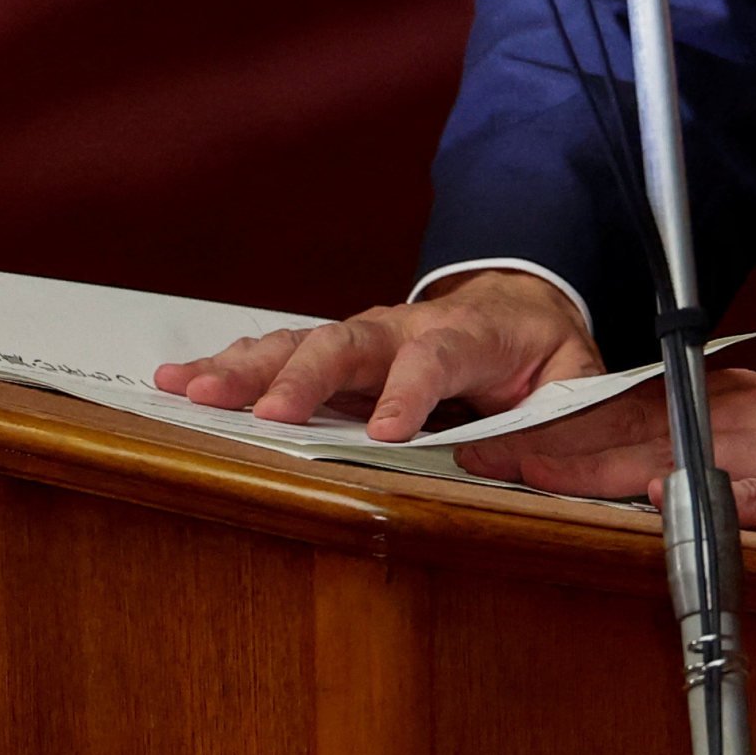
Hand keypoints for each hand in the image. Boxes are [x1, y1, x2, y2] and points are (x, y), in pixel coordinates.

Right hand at [154, 269, 601, 442]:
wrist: (514, 299)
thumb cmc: (538, 347)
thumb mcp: (573, 372)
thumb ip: (560, 412)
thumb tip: (522, 455)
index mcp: (468, 334)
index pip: (436, 357)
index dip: (410, 393)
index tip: (388, 434)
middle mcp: (402, 327)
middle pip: (347, 343)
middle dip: (302, 376)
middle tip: (266, 414)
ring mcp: (362, 337)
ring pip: (299, 343)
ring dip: (245, 368)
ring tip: (192, 390)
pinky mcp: (335, 352)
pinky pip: (278, 353)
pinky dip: (229, 365)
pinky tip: (183, 381)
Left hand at [459, 369, 755, 558]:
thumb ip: (715, 455)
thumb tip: (644, 485)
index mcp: (728, 408)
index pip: (625, 413)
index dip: (558, 426)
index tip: (498, 436)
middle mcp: (740, 417)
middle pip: (629, 427)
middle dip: (552, 442)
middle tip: (482, 450)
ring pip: (672, 449)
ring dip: (599, 460)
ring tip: (535, 467)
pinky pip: (754, 491)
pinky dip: (702, 495)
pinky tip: (661, 498)